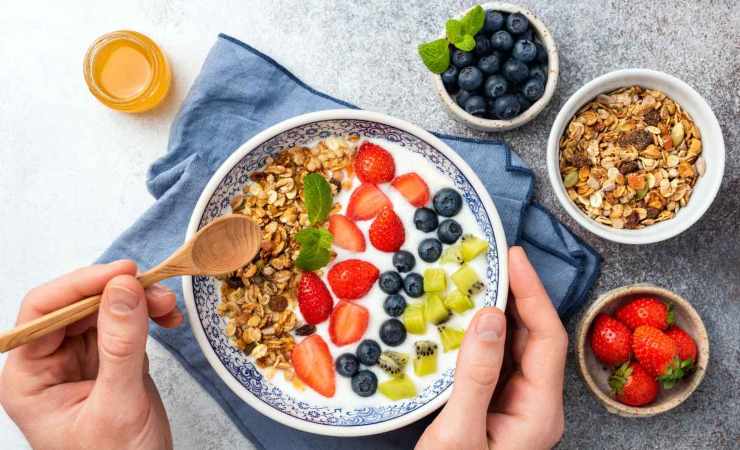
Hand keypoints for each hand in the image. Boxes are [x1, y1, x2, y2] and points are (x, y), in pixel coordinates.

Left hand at [0, 260, 182, 449]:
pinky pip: (126, 323)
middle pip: (77, 305)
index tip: (123, 274)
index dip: (81, 286)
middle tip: (155, 288)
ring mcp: (81, 361)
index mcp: (29, 378)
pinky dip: (148, 315)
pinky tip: (167, 319)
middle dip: (119, 293)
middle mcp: (49, 364)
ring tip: (168, 307)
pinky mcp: (111, 361)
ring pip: (105, 309)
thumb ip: (120, 345)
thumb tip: (123, 288)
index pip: (44, 313)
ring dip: (139, 301)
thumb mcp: (118, 405)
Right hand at [416, 247, 567, 449]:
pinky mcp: (496, 406)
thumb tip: (491, 315)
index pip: (547, 338)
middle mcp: (535, 405)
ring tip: (480, 279)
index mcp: (539, 411)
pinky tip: (466, 317)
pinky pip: (496, 360)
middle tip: (494, 261)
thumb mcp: (459, 433)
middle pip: (535, 338)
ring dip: (500, 311)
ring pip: (515, 347)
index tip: (514, 259)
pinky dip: (483, 334)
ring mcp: (516, 406)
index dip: (533, 294)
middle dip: (517, 295)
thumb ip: (476, 375)